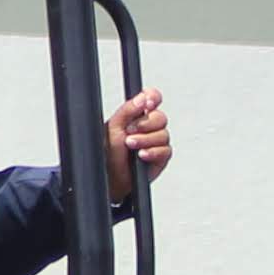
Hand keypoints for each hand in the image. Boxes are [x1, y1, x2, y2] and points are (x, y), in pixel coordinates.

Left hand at [107, 86, 169, 202]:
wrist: (110, 177)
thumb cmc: (107, 153)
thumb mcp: (112, 128)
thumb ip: (127, 111)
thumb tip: (142, 97)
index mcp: (136, 116)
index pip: (151, 100)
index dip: (153, 98)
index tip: (148, 103)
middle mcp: (148, 127)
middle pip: (160, 117)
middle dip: (145, 124)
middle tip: (130, 131)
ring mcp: (156, 141)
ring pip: (163, 134)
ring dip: (145, 140)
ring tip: (130, 145)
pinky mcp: (161, 156)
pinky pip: (166, 150)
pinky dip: (152, 152)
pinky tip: (141, 155)